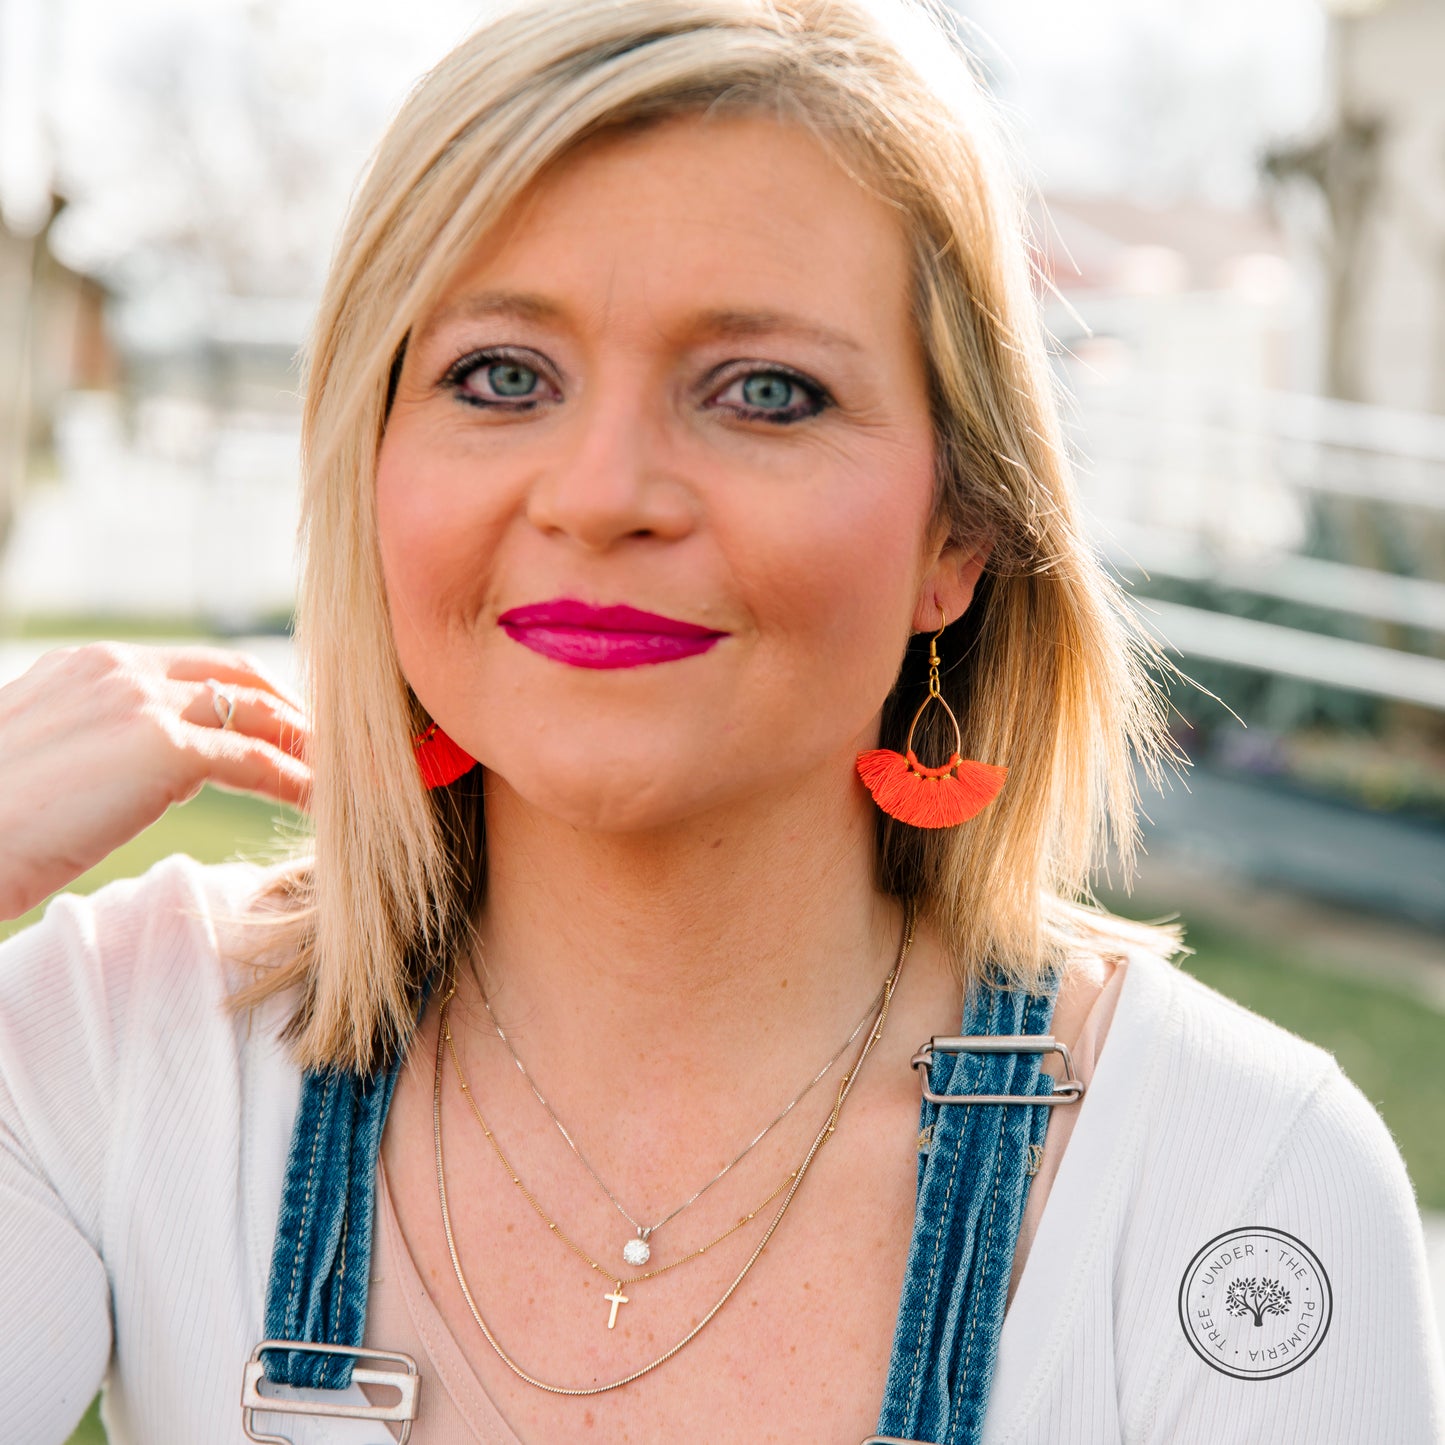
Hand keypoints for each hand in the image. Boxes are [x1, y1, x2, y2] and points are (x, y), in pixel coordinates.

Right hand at [0, 641, 310, 920]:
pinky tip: (321, 804)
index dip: (249, 695)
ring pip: (257, 714)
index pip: (195, 666)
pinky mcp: (162, 750)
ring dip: (305, 745)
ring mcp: (142, 704)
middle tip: (326, 748)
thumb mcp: (51, 759)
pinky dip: (298, 781)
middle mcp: (120, 670)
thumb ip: (108, 743)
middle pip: (239, 676)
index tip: (282, 725)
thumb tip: (168, 768)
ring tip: (340, 775)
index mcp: (90, 665)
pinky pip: (256, 762)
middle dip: (290, 709)